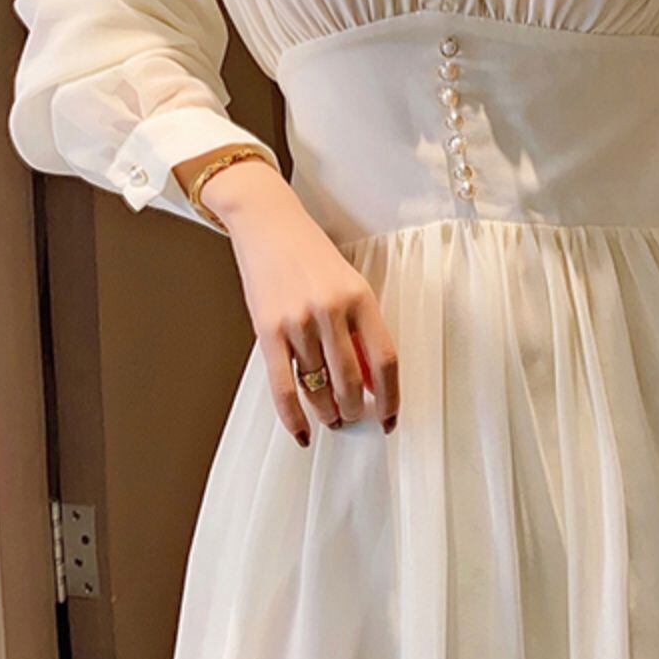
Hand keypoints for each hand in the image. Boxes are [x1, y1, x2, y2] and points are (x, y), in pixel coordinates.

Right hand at [198, 155, 399, 444]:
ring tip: (331, 419)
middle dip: (355, 409)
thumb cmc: (311, 255)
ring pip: (318, 386)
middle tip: (354, 418)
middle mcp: (331, 310)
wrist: (268, 226)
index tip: (389, 418)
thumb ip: (361, 329)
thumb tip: (372, 380)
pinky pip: (283, 386)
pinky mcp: (268, 331)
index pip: (385, 360)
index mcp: (360, 298)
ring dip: (328, 412)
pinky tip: (301, 432)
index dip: (390, 397)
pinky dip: (293, 416)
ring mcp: (298, 321)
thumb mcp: (349, 284)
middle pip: (352, 380)